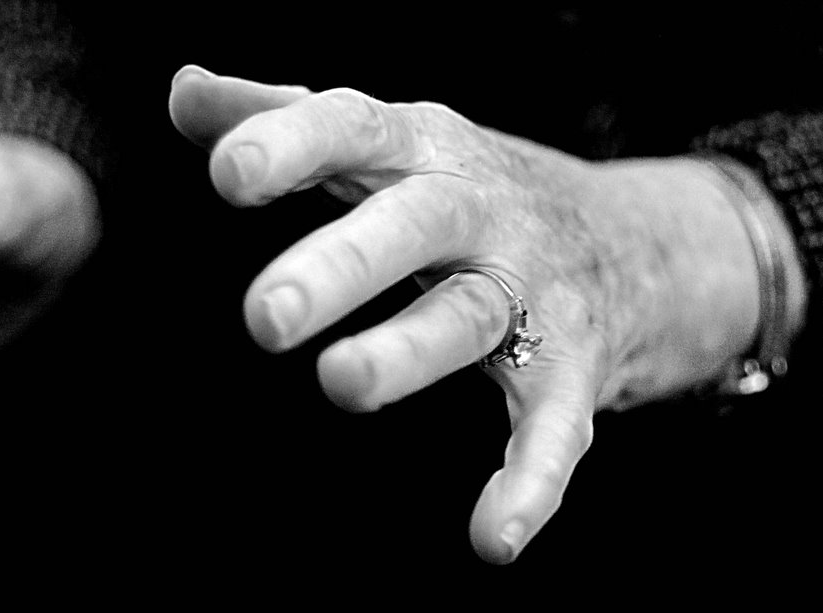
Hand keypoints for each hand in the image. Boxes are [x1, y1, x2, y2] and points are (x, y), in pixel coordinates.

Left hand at [169, 65, 804, 562]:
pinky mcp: (574, 368)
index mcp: (422, 147)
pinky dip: (530, 481)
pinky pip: (553, 428)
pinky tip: (492, 537)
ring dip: (407, 353)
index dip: (293, 143)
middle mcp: (480, 211)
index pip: (355, 125)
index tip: (227, 172)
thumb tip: (184, 90)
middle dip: (342, 264)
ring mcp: (531, 290)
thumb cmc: (468, 189)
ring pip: (468, 320)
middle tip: (265, 314)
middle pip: (413, 225)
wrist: (638, 241)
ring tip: (341, 383)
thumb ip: (283, 114)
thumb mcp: (387, 139)